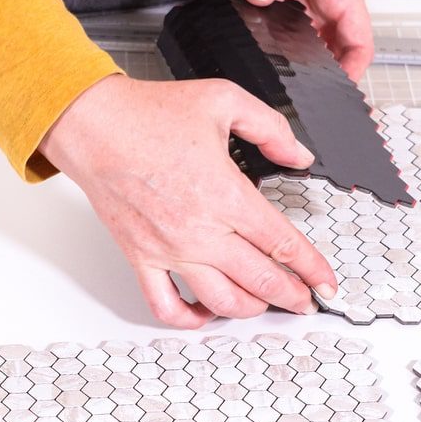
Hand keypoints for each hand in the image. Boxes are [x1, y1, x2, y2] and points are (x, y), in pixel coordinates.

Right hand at [39, 75, 337, 328]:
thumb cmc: (149, 114)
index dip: (312, 268)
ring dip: (251, 309)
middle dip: (292, 297)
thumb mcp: (224, 101)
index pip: (282, 244)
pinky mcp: (141, 258)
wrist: (94, 126)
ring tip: (266, 305)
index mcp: (225, 194)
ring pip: (221, 300)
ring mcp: (169, 250)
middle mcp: (200, 230)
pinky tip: (206, 316)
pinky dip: (189, 320)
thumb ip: (271, 128)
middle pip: (260, 280)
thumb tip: (299, 155)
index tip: (326, 282)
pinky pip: (165, 304)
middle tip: (306, 301)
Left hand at [242, 0, 373, 80]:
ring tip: (285, 88)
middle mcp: (327, 0)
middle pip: (335, 51)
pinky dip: (277, 46)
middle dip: (325, 77)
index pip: (360, 42)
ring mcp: (305, 0)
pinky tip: (263, 58)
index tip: (339, 92)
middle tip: (305, 100)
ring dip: (299, 64)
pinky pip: (284, 29)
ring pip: (310, 44)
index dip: (354, 70)